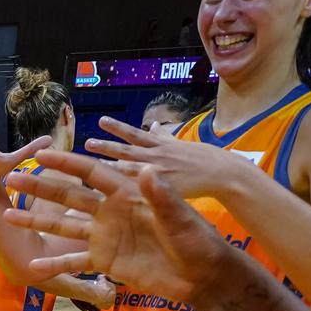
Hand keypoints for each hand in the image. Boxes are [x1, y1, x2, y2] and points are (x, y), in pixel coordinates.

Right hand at [7, 151, 246, 303]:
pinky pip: (74, 261)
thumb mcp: (180, 216)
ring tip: (9, 216)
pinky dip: (54, 264)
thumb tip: (146, 168)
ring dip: (37, 222)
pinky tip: (33, 265)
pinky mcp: (105, 261)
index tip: (41, 154)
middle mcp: (109, 212)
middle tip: (11, 180)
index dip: (66, 164)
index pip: (91, 174)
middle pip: (68, 197)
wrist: (200, 274)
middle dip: (40, 188)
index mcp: (126, 194)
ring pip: (63, 227)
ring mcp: (104, 237)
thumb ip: (160, 195)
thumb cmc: (196, 240)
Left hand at [83, 116, 256, 202]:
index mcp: (161, 145)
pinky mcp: (166, 186)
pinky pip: (144, 187)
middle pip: (128, 150)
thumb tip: (154, 125)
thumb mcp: (181, 143)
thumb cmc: (201, 159)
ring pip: (132, 166)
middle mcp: (158, 156)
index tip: (101, 121)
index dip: (117, 128)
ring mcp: (161, 171)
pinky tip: (113, 189)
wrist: (223, 172)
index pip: (135, 134)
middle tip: (87, 143)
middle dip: (107, 146)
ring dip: (112, 163)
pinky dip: (129, 187)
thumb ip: (164, 136)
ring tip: (94, 161)